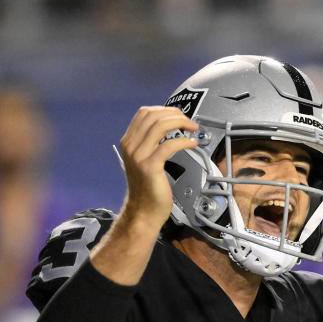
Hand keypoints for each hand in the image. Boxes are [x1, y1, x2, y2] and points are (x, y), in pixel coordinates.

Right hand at [117, 106, 198, 229]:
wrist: (143, 211)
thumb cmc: (148, 188)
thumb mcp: (145, 160)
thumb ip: (151, 143)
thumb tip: (169, 127)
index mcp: (129, 142)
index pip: (144, 113)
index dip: (165, 109)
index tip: (179, 115)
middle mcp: (131, 146)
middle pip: (153, 116)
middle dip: (175, 114)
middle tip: (190, 122)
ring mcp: (139, 156)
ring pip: (160, 126)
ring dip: (181, 123)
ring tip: (193, 129)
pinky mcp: (150, 166)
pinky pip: (169, 145)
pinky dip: (183, 141)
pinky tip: (192, 143)